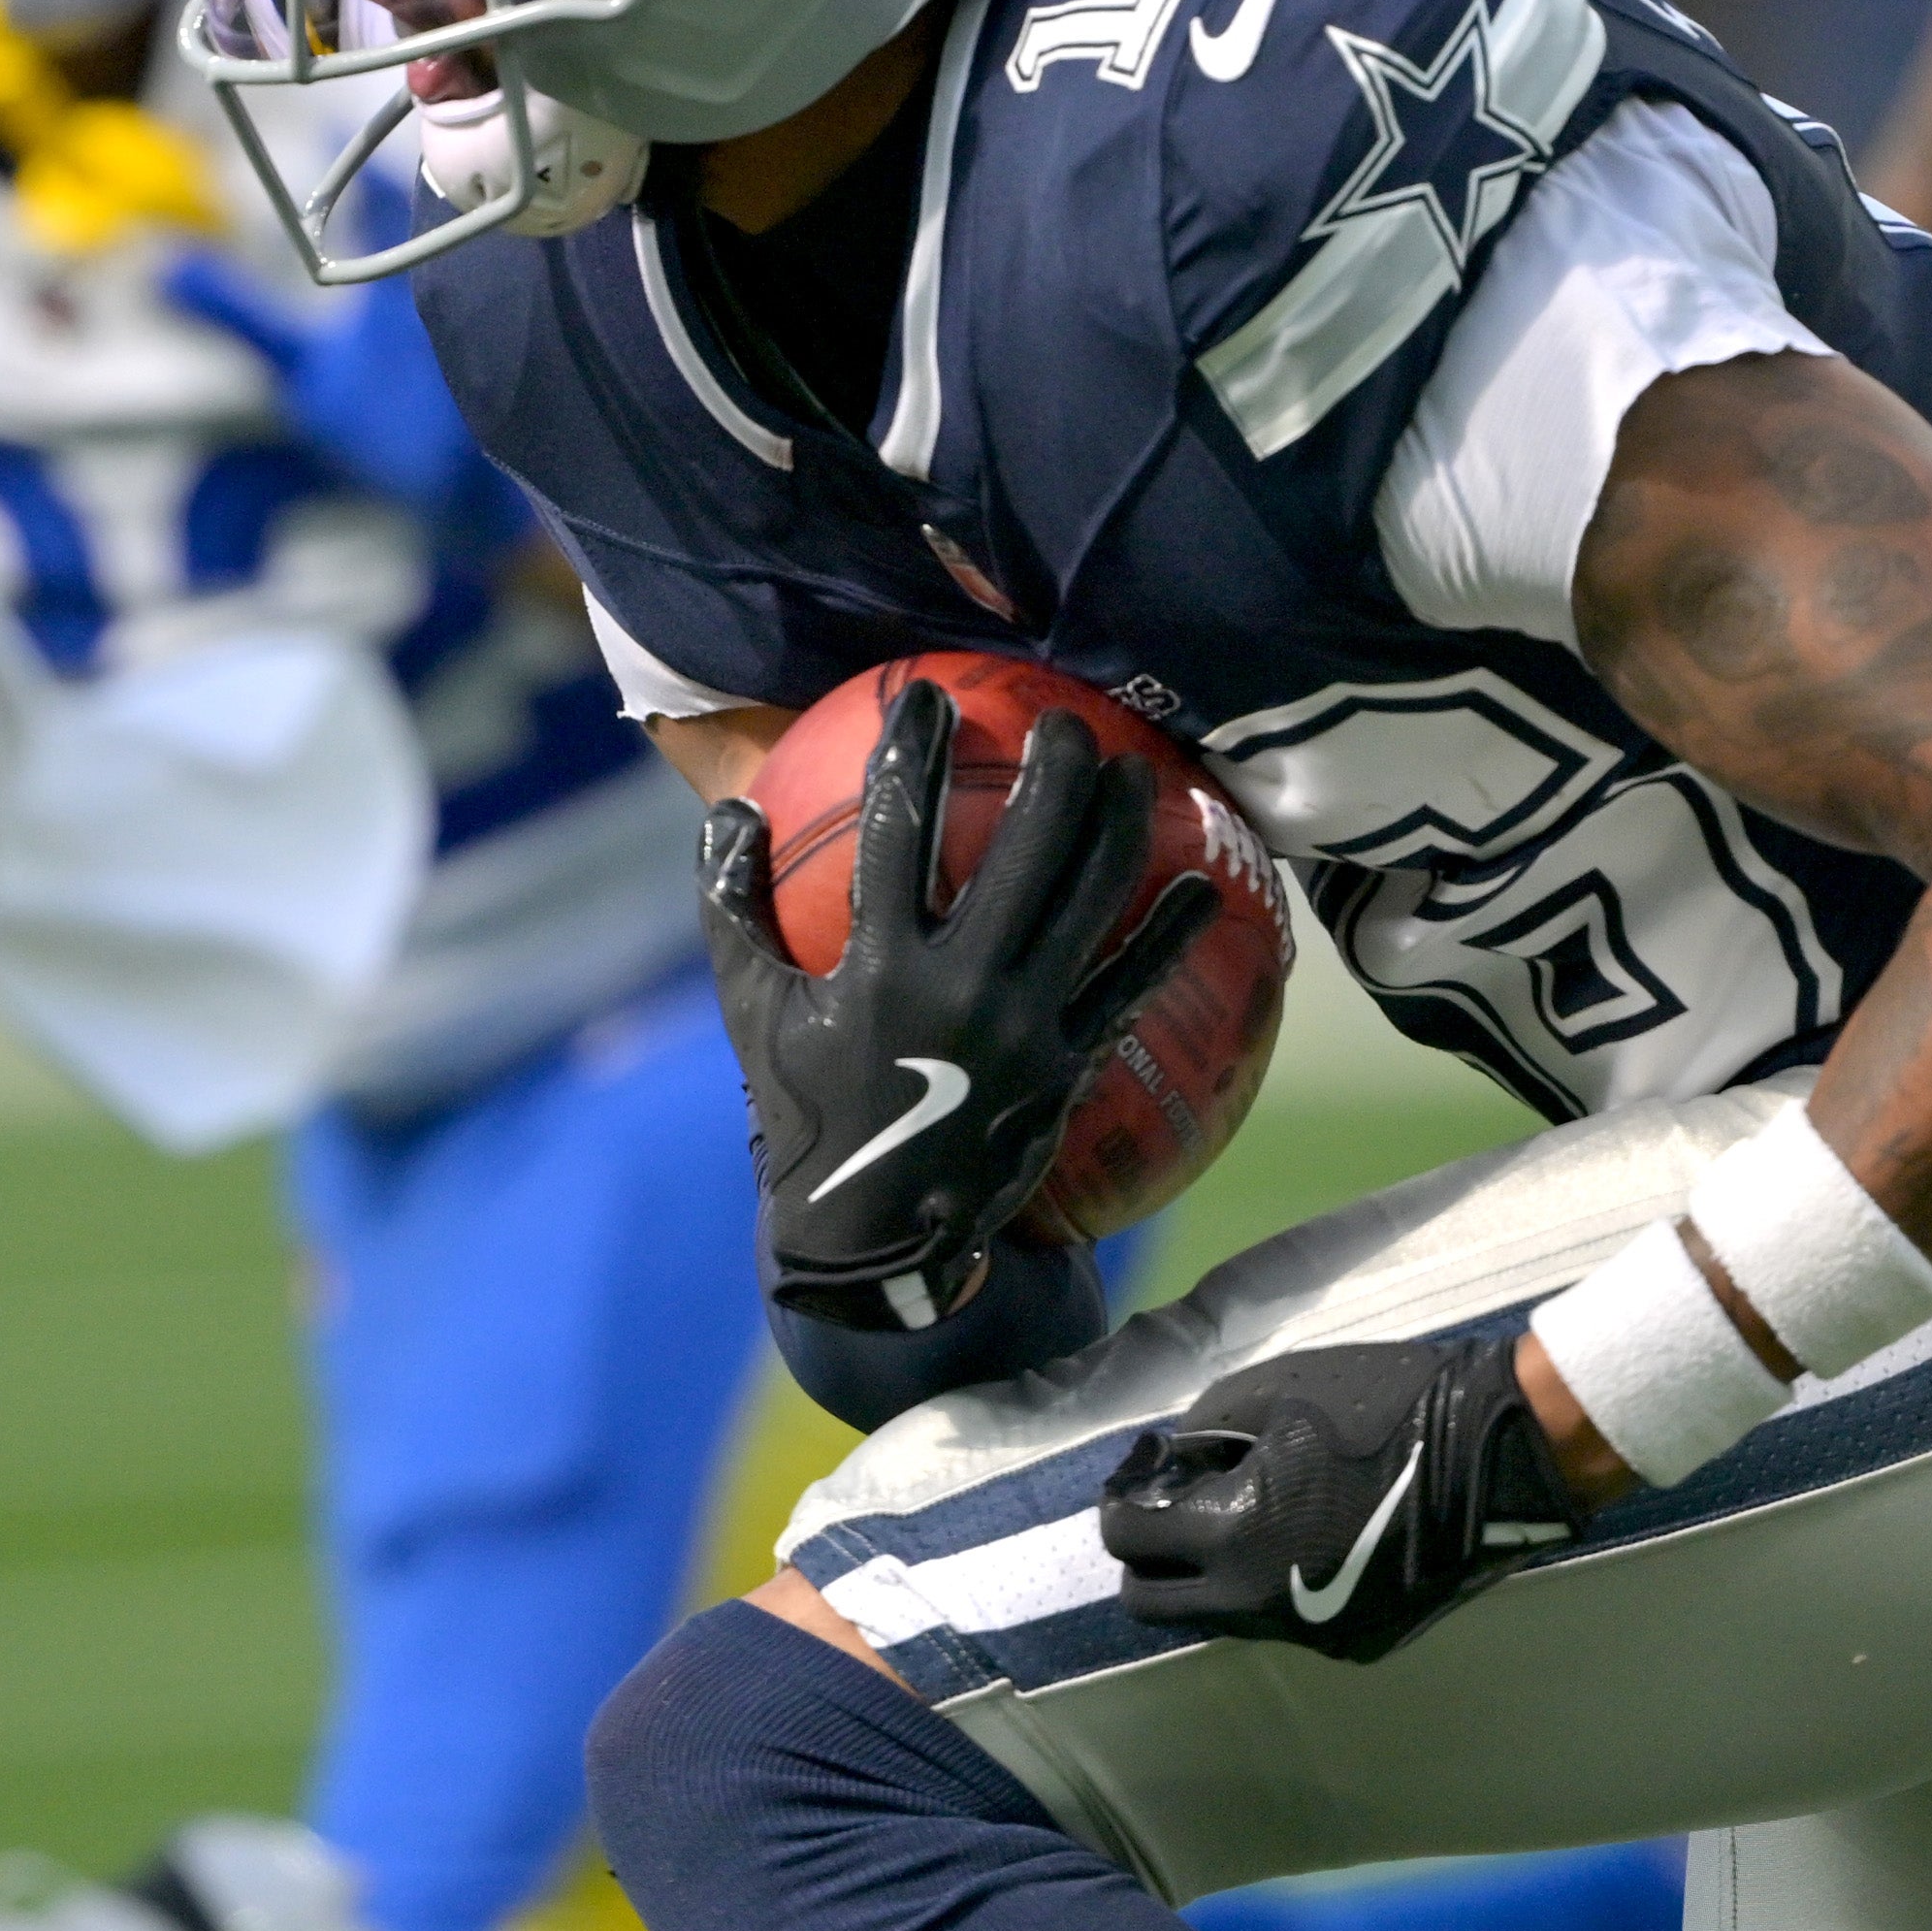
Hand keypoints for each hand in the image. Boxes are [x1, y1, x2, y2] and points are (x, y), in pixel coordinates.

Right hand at [700, 677, 1218, 1328]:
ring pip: (1090, 900)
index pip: (896, 828)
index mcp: (877, 967)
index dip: (911, 749)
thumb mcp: (751, 1013)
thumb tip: (729, 810)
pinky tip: (1202, 884)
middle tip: (1062, 718)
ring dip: (1121, 824)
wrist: (874, 1237)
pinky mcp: (1069, 1063)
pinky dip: (1170, 933)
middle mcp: (961, 987)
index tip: (925, 693)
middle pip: (1026, 847)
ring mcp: (1026, 1026)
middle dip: (1053, 766)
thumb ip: (731, 909)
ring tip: (1134, 768)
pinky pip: (1130, 984)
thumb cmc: (806, 1111)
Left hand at [1097, 1328, 1587, 1665]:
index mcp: (1231, 1538)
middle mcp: (1259, 1604)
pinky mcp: (1357, 1643)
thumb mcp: (1278, 1390)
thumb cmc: (1389, 1406)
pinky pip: (1287, 1620)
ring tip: (1250, 1511)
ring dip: (1211, 1571)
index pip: (1125, 1539)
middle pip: (1152, 1604)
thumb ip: (1205, 1429)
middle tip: (1173, 1504)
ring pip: (1220, 1615)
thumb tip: (1177, 1461)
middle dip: (1146, 1553)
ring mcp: (1310, 1634)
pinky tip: (1316, 1534)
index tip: (1146, 1465)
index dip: (1121, 1496)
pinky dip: (1277, 1582)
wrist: (1504, 1456)